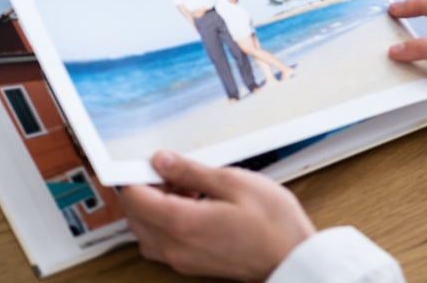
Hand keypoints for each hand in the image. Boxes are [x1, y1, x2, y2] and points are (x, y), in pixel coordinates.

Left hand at [120, 151, 315, 281]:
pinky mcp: (191, 265)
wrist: (292, 258)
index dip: (136, 175)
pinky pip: (162, 243)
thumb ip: (191, 171)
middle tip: (175, 172)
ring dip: (156, 208)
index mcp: (181, 223)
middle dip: (147, 190)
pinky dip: (167, 223)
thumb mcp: (234, 182)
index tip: (151, 161)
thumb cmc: (272, 223)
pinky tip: (194, 208)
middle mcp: (174, 247)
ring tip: (188, 190)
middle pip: (135, 216)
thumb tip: (161, 162)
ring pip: (146, 231)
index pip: (134, 198)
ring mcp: (182, 260)